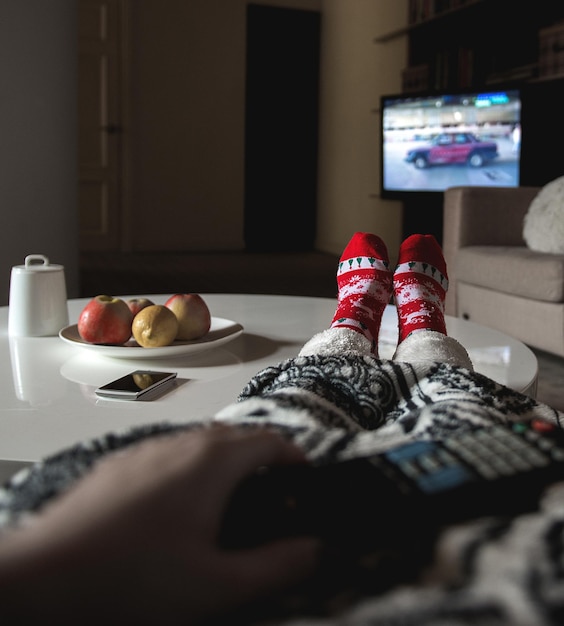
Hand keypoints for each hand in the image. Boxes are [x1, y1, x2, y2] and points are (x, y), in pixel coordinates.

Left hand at [0, 425, 319, 623]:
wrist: (45, 577)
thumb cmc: (132, 579)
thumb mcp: (218, 584)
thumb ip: (276, 565)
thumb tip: (313, 548)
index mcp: (212, 462)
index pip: (268, 440)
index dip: (293, 455)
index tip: (303, 475)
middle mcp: (180, 443)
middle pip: (234, 436)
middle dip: (259, 456)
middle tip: (269, 490)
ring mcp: (145, 450)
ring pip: (197, 443)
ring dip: (222, 461)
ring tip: (225, 500)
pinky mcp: (118, 464)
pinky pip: (165, 454)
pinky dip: (186, 468)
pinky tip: (173, 507)